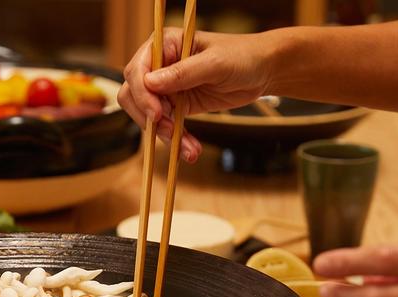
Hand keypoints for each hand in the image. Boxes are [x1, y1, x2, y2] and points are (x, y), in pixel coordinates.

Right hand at [118, 28, 272, 162]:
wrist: (262, 72)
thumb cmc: (243, 56)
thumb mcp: (215, 63)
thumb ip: (183, 72)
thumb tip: (150, 82)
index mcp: (165, 44)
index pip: (137, 70)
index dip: (142, 93)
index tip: (156, 113)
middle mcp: (160, 65)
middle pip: (134, 95)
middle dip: (149, 117)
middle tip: (168, 131)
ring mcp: (167, 87)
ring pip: (149, 116)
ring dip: (164, 134)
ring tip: (188, 149)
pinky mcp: (177, 105)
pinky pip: (166, 126)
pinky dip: (176, 140)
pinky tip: (189, 150)